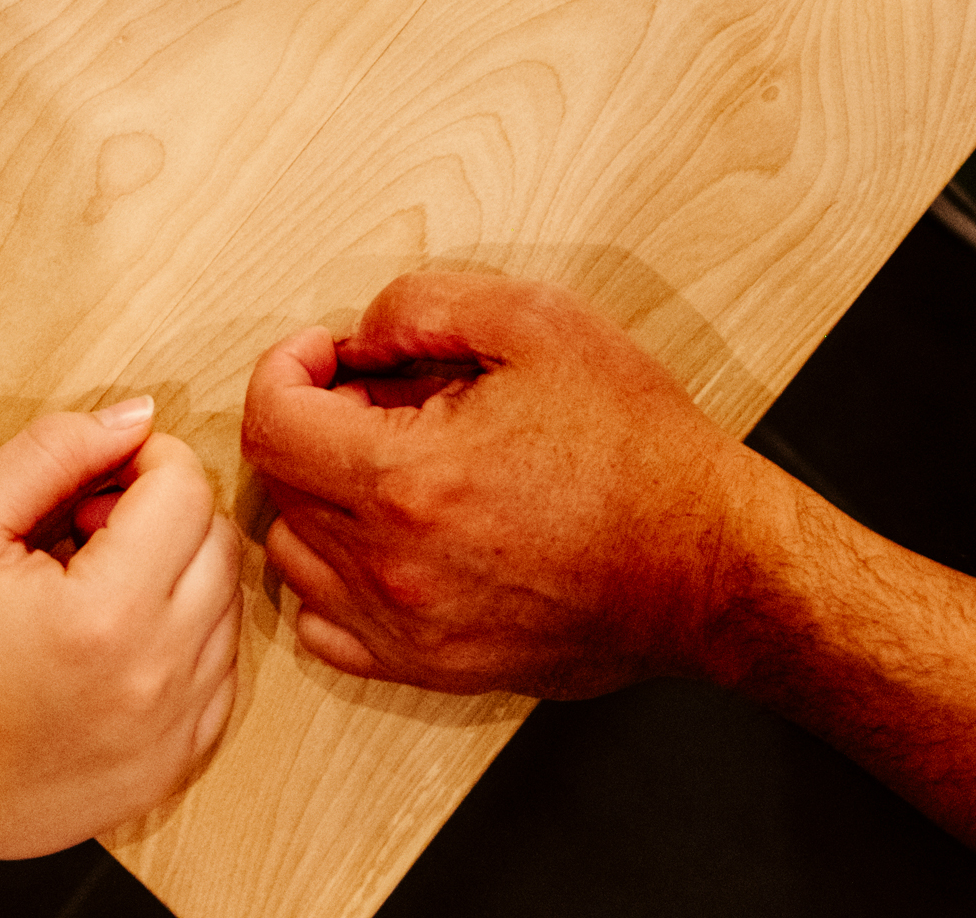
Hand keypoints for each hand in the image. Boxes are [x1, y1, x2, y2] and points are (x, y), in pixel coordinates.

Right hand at [0, 398, 238, 865]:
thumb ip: (55, 448)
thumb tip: (136, 416)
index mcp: (107, 614)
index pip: (186, 490)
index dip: (145, 461)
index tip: (98, 482)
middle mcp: (156, 679)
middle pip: (219, 544)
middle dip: (167, 514)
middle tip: (95, 530)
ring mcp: (171, 735)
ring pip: (227, 610)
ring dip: (180, 578)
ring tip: (103, 590)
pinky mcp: (171, 771)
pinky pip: (222, 678)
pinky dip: (188, 645)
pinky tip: (125, 644)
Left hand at [243, 272, 761, 698]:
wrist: (704, 561)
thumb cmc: (636, 446)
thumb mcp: (538, 321)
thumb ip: (425, 305)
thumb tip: (360, 333)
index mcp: (411, 480)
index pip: (271, 424)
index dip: (287, 366)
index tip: (331, 352)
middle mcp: (396, 569)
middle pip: (281, 486)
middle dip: (316, 421)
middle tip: (386, 395)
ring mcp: (412, 631)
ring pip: (297, 559)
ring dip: (322, 498)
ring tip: (394, 462)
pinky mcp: (436, 669)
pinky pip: (328, 631)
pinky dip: (336, 578)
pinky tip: (390, 536)